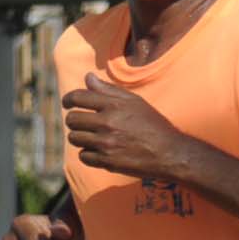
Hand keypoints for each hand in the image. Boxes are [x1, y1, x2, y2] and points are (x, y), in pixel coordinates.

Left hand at [61, 76, 194, 183]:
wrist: (170, 154)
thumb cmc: (153, 125)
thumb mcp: (135, 102)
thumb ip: (109, 90)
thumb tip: (87, 78)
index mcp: (114, 105)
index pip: (77, 97)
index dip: (68, 99)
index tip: (68, 104)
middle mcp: (108, 123)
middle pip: (72, 119)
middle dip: (75, 121)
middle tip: (84, 124)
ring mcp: (106, 143)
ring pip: (74, 138)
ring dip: (81, 138)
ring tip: (94, 138)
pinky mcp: (107, 161)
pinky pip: (83, 156)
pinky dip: (89, 154)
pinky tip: (101, 151)